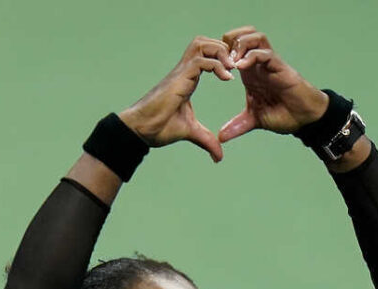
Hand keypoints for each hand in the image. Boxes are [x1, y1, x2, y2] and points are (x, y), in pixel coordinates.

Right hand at [119, 37, 235, 162]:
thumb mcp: (191, 133)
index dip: (222, 58)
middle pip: (205, 42)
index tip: (234, 74)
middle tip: (235, 66)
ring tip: (231, 68)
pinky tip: (226, 78)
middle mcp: (184, 71)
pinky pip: (201, 61)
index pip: (206, 55)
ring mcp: (181, 72)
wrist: (141, 130)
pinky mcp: (180, 78)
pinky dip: (217, 65)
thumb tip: (219, 157)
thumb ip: (206, 140)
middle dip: (224, 49)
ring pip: (203, 44)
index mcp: (188, 79)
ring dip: (220, 52)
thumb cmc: (159, 128)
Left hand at [218, 27, 328, 142]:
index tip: (211, 66)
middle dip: (228, 41)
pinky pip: (265, 53)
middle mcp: (259, 64)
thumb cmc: (283, 114)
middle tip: (220, 58)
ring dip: (240, 44)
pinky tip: (241, 66)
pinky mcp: (280, 67)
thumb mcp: (254, 120)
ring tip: (231, 61)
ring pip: (255, 37)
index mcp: (250, 73)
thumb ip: (237, 126)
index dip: (220, 52)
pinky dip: (251, 55)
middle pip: (242, 35)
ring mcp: (270, 64)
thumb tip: (220, 137)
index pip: (233, 49)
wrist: (304, 119)